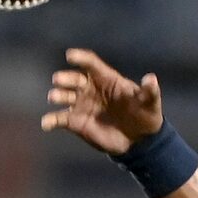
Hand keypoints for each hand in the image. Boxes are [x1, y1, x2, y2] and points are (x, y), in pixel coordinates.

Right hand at [41, 48, 164, 155]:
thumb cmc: (145, 116)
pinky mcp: (77, 122)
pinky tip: (46, 124)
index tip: (70, 56)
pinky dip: (51, 120)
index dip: (81, 58)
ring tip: (54, 97)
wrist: (139, 141)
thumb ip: (149, 91)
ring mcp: (82, 104)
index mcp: (106, 79)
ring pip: (65, 96)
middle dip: (65, 78)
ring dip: (58, 95)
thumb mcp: (150, 103)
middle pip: (75, 79)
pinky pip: (60, 119)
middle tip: (58, 80)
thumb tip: (151, 79)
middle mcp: (90, 89)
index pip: (91, 64)